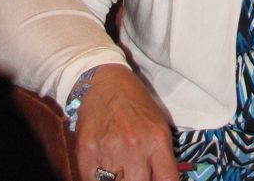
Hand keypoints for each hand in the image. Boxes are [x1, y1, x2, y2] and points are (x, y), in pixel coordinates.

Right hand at [74, 65, 179, 180]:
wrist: (105, 82)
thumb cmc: (136, 105)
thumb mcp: (158, 125)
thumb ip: (162, 157)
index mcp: (157, 139)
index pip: (167, 180)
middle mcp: (135, 146)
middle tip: (135, 175)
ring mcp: (109, 150)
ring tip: (119, 170)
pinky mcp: (86, 152)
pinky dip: (97, 179)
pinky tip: (102, 169)